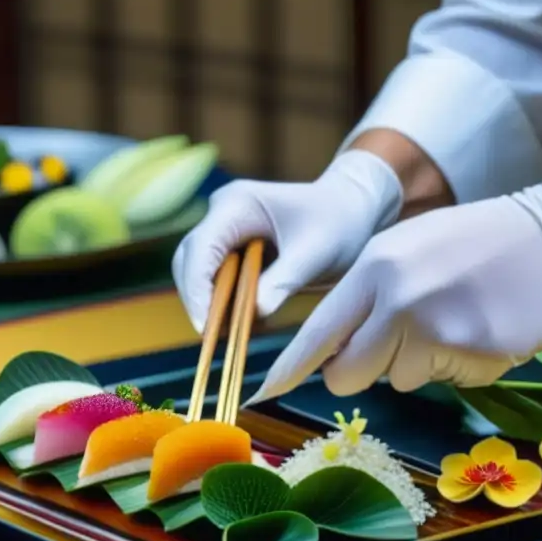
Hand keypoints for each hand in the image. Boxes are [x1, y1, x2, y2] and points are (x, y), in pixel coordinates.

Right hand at [172, 150, 401, 332]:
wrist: (351, 209)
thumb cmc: (338, 223)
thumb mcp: (315, 254)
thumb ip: (284, 281)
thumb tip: (255, 313)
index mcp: (237, 204)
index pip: (201, 248)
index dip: (197, 289)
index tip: (205, 326)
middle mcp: (223, 213)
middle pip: (189, 260)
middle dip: (198, 299)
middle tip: (212, 337)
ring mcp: (225, 229)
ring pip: (198, 272)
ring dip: (209, 303)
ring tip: (232, 332)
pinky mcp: (232, 247)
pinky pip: (216, 278)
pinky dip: (224, 302)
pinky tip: (244, 322)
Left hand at [250, 143, 541, 401]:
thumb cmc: (481, 243)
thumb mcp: (410, 250)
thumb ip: (368, 295)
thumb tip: (334, 349)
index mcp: (375, 266)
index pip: (317, 331)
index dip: (289, 369)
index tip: (261, 392)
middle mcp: (396, 299)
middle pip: (346, 374)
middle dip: (359, 372)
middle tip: (394, 346)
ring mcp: (435, 329)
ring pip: (397, 381)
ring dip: (418, 364)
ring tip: (456, 319)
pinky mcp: (472, 356)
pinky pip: (445, 382)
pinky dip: (460, 367)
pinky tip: (484, 328)